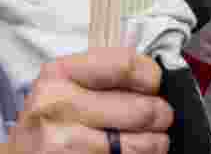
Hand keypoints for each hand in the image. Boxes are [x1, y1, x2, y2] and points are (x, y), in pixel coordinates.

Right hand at [5, 48, 172, 153]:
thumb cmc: (50, 119)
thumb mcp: (67, 85)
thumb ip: (106, 75)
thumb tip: (157, 79)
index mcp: (59, 74)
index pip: (125, 65)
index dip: (151, 77)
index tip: (154, 85)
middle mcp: (57, 106)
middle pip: (141, 108)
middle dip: (160, 115)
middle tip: (159, 117)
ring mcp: (62, 142)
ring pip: (141, 144)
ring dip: (155, 143)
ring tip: (150, 140)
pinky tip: (128, 153)